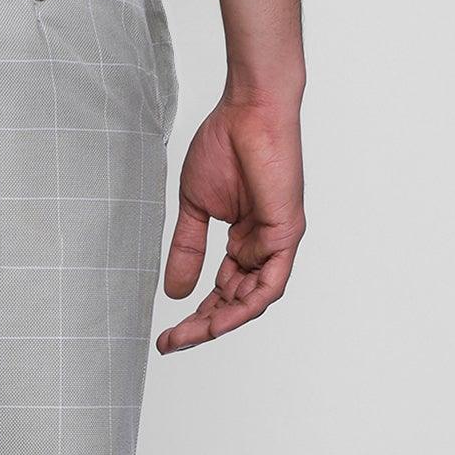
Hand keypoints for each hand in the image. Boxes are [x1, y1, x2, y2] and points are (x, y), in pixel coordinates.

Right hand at [158, 94, 305, 353]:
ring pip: (252, 301)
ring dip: (220, 323)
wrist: (248, 111)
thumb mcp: (196, 208)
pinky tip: (220, 321)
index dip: (195, 315)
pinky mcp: (286, 235)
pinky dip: (245, 307)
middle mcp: (262, 247)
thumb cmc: (226, 145)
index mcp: (244, 241)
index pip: (222, 291)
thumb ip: (187, 249)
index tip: (167, 335)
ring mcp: (276, 243)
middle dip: (202, 326)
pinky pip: (269, 285)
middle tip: (172, 343)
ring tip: (188, 336)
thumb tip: (174, 291)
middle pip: (234, 302)